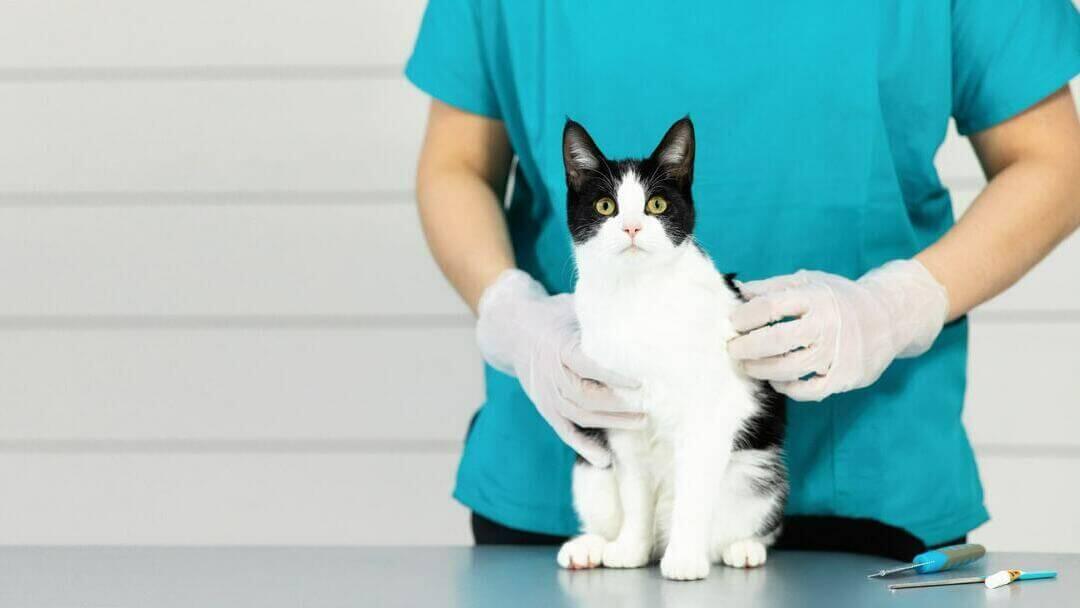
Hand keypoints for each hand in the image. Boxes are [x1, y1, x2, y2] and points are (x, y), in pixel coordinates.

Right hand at [476, 270, 643, 465]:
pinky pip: (565, 431)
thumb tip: (638, 311)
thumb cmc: (554, 315)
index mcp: (558, 346)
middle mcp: (550, 374)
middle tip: (649, 406)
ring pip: (579, 416)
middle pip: (585, 396)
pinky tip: (605, 460)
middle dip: (618, 405)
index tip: (640, 381)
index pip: (587, 365)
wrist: (513, 330)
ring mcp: (546, 395)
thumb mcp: (572, 307)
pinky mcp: (545, 408)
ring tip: (642, 422)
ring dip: (611, 423)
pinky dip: (584, 447)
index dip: (613, 376)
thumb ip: (599, 315)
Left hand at [727, 260, 947, 400]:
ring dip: (761, 369)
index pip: (770, 307)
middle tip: (732, 349)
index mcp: (815, 297)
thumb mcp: (809, 281)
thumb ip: (772, 287)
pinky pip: (809, 391)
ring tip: (748, 365)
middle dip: (746, 347)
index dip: (744, 317)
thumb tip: (737, 290)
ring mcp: (838, 353)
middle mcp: (827, 325)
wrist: (890, 315)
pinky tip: (776, 380)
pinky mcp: (846, 376)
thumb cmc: (839, 297)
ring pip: (789, 368)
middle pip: (776, 340)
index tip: (731, 323)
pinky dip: (788, 388)